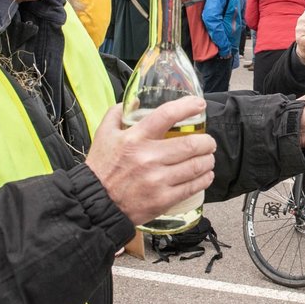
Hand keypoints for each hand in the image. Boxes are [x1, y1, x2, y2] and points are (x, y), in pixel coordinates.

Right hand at [85, 97, 216, 225]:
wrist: (96, 203)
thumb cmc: (101, 168)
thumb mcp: (104, 135)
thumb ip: (117, 114)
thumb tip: (135, 101)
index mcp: (135, 138)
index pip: (166, 115)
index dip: (188, 106)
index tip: (199, 104)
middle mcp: (148, 158)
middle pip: (191, 145)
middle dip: (207, 142)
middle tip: (209, 142)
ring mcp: (157, 180)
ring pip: (196, 166)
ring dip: (208, 160)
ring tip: (208, 158)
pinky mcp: (163, 199)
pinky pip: (192, 187)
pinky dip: (204, 179)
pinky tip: (206, 175)